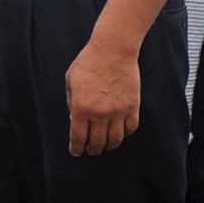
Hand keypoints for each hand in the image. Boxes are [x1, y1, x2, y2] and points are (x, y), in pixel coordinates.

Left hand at [65, 37, 140, 155]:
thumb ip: (71, 102)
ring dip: (109, 145)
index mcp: (80, 108)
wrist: (113, 51)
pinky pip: (130, 128)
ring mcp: (117, 111)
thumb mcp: (71, 81)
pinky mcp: (132, 107)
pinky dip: (124, 134)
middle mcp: (99, 114)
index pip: (78, 137)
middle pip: (96, 142)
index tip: (76, 152)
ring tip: (105, 145)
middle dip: (92, 150)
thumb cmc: (88, 63)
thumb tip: (75, 119)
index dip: (76, 148)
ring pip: (115, 140)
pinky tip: (119, 132)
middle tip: (91, 150)